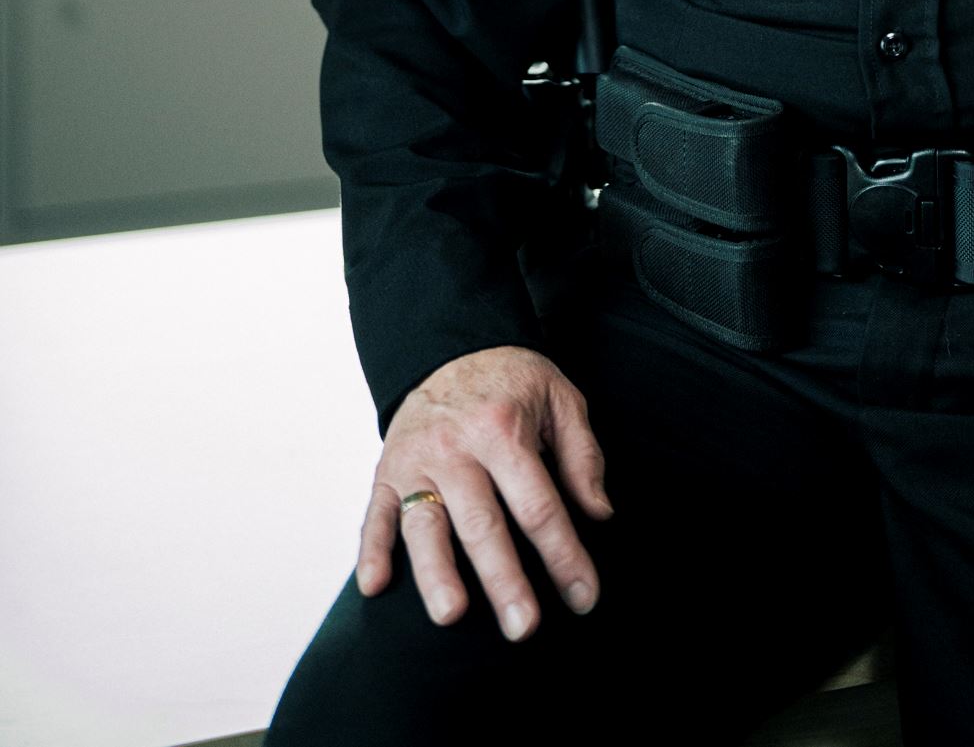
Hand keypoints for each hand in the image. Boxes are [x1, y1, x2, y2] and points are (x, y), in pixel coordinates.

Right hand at [356, 343, 613, 638]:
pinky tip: (374, 586)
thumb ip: (582, 456)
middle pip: (482, 523)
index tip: (585, 597)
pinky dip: (371, 550)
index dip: (564, 554)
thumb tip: (600, 514)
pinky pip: (374, 513)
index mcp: (503, 429)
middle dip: (504, 580)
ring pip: (424, 525)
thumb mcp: (560, 398)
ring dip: (436, 573)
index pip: (538, 504)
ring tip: (451, 615)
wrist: (449, 345)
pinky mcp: (386, 470)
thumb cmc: (513, 381)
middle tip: (524, 628)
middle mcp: (456, 447)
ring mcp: (415, 461)